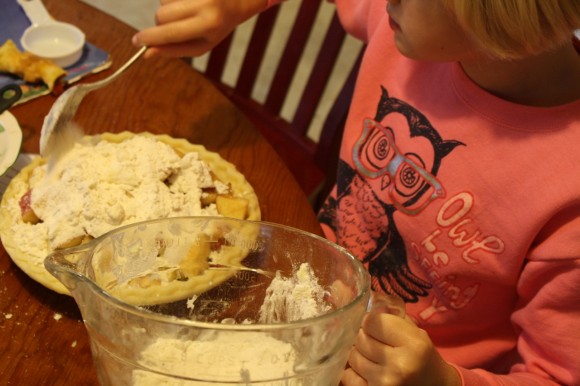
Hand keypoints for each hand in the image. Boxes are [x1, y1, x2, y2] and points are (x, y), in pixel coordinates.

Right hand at [132, 0, 268, 57]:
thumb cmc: (217, 26)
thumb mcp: (202, 43)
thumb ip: (175, 49)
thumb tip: (147, 54)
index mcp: (209, 25)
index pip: (170, 33)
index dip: (150, 38)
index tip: (136, 42)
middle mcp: (205, 4)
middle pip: (161, 15)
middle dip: (162, 22)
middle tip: (178, 23)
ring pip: (163, 1)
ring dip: (170, 7)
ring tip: (189, 9)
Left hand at [341, 312, 460, 385]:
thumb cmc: (420, 355)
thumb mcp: (413, 330)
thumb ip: (388, 313)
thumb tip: (347, 290)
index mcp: (413, 343)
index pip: (371, 320)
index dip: (370, 321)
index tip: (375, 325)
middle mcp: (399, 364)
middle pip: (360, 338)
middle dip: (363, 336)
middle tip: (374, 341)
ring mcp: (385, 382)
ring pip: (352, 356)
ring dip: (357, 353)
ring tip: (373, 356)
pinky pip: (347, 376)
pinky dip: (353, 371)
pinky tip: (367, 370)